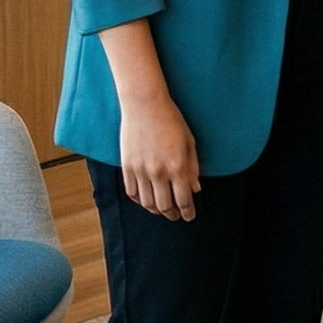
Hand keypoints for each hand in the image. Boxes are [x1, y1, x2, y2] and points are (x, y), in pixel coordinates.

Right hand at [116, 90, 201, 219]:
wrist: (145, 106)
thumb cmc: (172, 121)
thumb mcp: (189, 142)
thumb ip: (193, 168)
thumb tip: (195, 189)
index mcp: (177, 166)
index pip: (183, 199)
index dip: (188, 212)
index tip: (190, 217)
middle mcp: (158, 172)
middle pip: (165, 206)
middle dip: (173, 215)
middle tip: (177, 216)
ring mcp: (140, 170)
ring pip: (147, 203)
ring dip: (156, 210)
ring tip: (162, 211)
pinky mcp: (126, 167)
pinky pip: (132, 192)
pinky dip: (139, 201)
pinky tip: (146, 201)